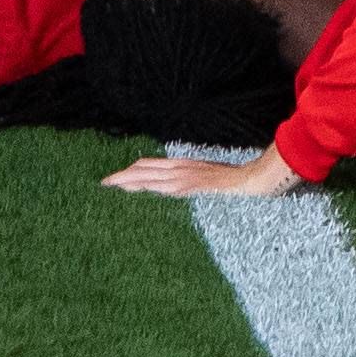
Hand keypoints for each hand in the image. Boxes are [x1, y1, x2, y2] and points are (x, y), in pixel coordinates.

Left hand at [104, 148, 302, 198]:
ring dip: (130, 180)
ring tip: (112, 184)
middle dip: (123, 176)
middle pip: (145, 170)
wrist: (251, 180)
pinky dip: (149, 186)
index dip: (131, 172)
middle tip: (104, 183)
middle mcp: (181, 169)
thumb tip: (177, 189)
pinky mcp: (192, 186)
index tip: (115, 179)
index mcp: (183, 167)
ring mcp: (185, 178)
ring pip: (150, 177)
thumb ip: (190, 183)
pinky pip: (165, 186)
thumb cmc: (231, 181)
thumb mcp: (206, 179)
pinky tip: (138, 189)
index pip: (150, 167)